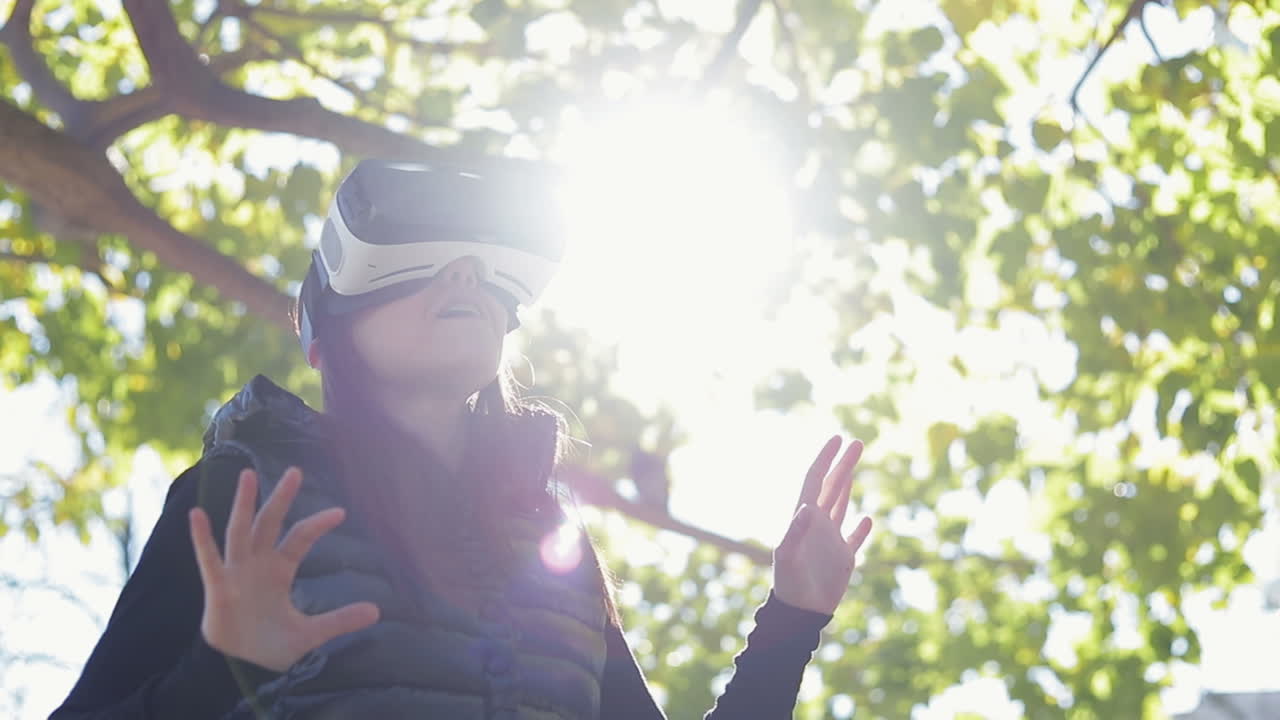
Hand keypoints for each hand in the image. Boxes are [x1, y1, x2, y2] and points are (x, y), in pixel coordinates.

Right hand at [189, 466, 379, 672]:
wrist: (242, 667)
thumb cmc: (271, 644)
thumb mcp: (311, 633)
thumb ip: (339, 620)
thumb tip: (376, 612)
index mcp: (280, 569)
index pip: (299, 538)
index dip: (317, 525)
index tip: (340, 513)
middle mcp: (258, 563)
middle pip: (270, 523)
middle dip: (281, 498)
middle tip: (295, 472)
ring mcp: (236, 572)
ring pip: (240, 531)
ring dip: (244, 504)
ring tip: (248, 475)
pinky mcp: (218, 586)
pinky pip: (208, 558)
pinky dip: (202, 538)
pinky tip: (197, 514)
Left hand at [772, 436, 872, 615]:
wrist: (799, 613)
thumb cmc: (789, 584)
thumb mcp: (787, 557)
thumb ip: (795, 531)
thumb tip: (807, 505)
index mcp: (804, 518)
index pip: (815, 480)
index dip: (825, 458)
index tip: (837, 439)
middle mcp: (817, 524)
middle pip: (832, 486)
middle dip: (843, 463)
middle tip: (857, 442)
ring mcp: (830, 540)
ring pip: (841, 504)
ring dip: (848, 484)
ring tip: (854, 465)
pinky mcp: (842, 558)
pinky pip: (854, 538)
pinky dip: (861, 528)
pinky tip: (868, 518)